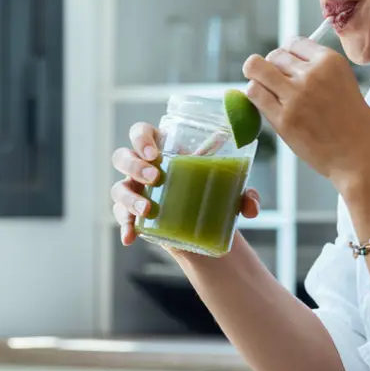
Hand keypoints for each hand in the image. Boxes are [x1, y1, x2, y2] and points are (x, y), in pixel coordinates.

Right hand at [109, 121, 261, 245]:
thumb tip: (251, 206)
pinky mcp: (134, 214)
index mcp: (165, 149)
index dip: (141, 138)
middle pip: (123, 157)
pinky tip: (130, 237)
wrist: (207, 226)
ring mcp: (136, 191)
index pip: (141, 133)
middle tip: (155, 177)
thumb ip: (246, 195)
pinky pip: (121, 217)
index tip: (155, 153)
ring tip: (147, 208)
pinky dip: (125, 226)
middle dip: (134, 165)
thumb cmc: (214, 194)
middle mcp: (144, 167)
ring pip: (118, 187)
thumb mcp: (232, 192)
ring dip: (129, 197)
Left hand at [243, 37, 369, 185]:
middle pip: (275, 55)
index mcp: (330, 62)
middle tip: (277, 82)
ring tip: (265, 88)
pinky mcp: (283, 119)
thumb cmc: (355, 123)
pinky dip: (255, 95)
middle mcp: (312, 74)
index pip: (295, 42)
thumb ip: (319, 69)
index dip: (289, 54)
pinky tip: (264, 102)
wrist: (360, 156)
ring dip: (257, 77)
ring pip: (257, 69)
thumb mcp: (344, 82)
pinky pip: (254, 94)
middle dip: (273, 66)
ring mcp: (295, 96)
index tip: (289, 66)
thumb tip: (287, 61)